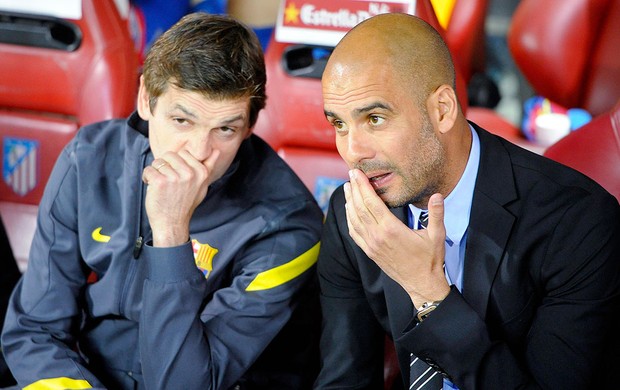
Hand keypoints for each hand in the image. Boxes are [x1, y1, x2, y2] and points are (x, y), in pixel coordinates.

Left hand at [142, 150, 219, 246]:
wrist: (172, 224)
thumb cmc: (186, 204)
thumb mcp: (202, 185)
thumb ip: (209, 166)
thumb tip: (216, 150)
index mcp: (201, 172)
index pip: (183, 152)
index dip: (177, 163)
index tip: (178, 176)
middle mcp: (190, 173)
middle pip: (169, 155)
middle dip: (165, 166)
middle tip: (168, 182)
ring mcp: (174, 177)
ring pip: (158, 162)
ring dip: (156, 173)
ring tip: (162, 186)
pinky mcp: (160, 182)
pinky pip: (148, 169)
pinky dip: (147, 178)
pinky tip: (153, 188)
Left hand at [344, 169, 449, 306]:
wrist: (421, 284)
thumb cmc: (429, 260)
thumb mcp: (437, 235)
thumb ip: (436, 214)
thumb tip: (437, 195)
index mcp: (391, 229)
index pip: (372, 202)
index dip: (363, 186)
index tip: (357, 173)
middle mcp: (377, 236)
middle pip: (360, 208)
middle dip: (354, 189)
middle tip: (351, 174)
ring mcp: (371, 245)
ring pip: (354, 220)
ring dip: (350, 202)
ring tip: (347, 188)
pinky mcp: (370, 252)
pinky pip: (354, 233)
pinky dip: (349, 219)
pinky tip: (349, 211)